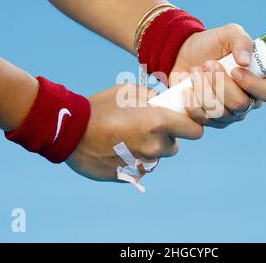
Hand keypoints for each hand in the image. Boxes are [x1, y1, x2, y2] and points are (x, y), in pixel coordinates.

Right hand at [65, 84, 202, 181]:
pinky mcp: (129, 176)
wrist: (70, 131)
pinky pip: (140, 168)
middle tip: (146, 128)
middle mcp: (155, 146)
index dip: (191, 127)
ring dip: (149, 150)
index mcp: (159, 123)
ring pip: (157, 158)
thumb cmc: (100, 107)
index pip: (195, 132)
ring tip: (127, 138)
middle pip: (174, 146)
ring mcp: (142, 164)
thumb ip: (151, 96)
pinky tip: (117, 150)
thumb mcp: (128, 90)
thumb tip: (162, 99)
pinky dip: (134, 161)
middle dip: (166, 138)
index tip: (182, 123)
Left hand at [171, 24, 265, 127]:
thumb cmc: (213, 44)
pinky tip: (187, 87)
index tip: (234, 70)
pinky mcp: (211, 120)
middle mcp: (248, 101)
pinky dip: (192, 102)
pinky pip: (204, 119)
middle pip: (241, 105)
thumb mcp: (229, 34)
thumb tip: (245, 60)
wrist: (185, 55)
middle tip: (207, 63)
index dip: (252, 85)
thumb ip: (242, 41)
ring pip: (220, 113)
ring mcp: (230, 114)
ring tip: (194, 71)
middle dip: (220, 84)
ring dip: (203, 90)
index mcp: (260, 80)